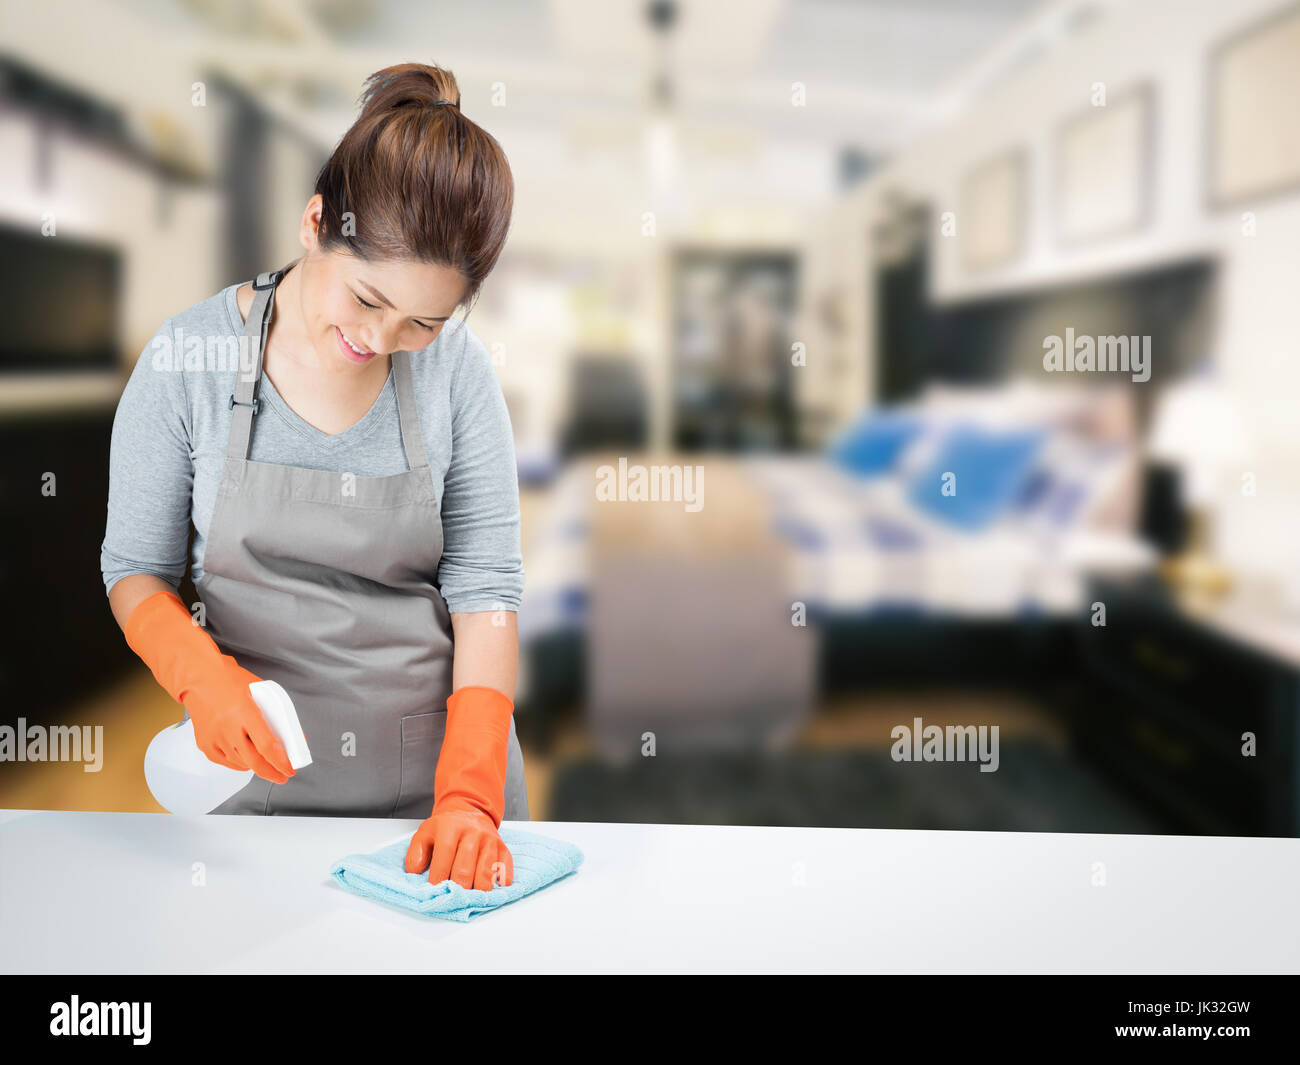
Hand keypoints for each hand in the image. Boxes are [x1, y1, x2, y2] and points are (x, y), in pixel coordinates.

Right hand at [123, 590, 294, 784]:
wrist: (198, 677)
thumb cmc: (229, 680)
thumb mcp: (260, 691)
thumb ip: (276, 713)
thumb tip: (293, 735)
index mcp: (245, 712)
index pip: (267, 745)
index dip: (281, 761)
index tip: (290, 768)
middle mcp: (228, 728)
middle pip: (254, 761)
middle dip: (272, 773)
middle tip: (282, 775)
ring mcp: (214, 737)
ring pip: (241, 763)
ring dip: (256, 766)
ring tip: (265, 761)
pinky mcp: (204, 743)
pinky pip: (225, 762)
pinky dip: (238, 763)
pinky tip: (245, 758)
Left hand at [404, 801, 514, 890]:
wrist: (470, 811)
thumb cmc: (446, 828)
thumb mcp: (425, 833)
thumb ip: (415, 852)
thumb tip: (416, 872)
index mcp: (451, 827)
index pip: (445, 856)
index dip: (438, 878)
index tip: (434, 891)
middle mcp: (473, 832)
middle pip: (465, 869)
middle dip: (456, 889)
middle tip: (451, 899)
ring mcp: (490, 840)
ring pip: (486, 873)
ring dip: (476, 890)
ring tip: (468, 896)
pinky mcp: (503, 848)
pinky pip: (504, 870)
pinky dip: (498, 883)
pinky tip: (488, 886)